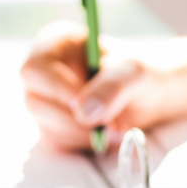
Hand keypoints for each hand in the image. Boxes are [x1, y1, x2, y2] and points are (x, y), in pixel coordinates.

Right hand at [20, 20, 165, 150]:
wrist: (151, 97)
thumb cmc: (140, 74)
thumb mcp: (134, 73)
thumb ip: (112, 87)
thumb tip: (84, 112)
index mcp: (56, 44)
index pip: (35, 68)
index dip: (57, 89)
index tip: (82, 103)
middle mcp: (44, 72)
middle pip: (35, 101)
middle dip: (73, 119)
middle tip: (108, 122)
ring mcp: (46, 100)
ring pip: (46, 125)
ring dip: (82, 133)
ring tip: (115, 126)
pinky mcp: (53, 126)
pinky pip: (57, 141)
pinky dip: (83, 143)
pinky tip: (104, 133)